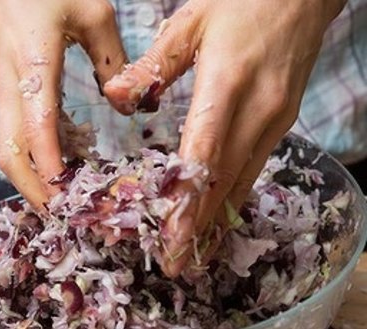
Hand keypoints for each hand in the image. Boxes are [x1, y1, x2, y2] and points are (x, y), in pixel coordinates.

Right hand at [0, 0, 127, 207]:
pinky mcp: (7, 96)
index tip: (67, 195)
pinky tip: (59, 171)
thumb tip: (127, 108)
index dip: (50, 164)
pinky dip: (33, 163)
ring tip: (63, 203)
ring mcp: (5, 94)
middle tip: (64, 214)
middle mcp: (12, 86)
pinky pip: (15, 137)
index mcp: (34, 64)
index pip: (37, 125)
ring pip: (8, 150)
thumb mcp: (93, 13)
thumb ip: (113, 61)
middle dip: (33, 189)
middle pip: (10, 151)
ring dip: (31, 182)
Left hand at [104, 0, 344, 275]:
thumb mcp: (190, 22)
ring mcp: (275, 119)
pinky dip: (235, 197)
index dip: (188, 200)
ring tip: (196, 255)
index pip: (204, 154)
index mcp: (228, 83)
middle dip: (200, 227)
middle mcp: (258, 110)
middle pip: (225, 179)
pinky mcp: (282, 121)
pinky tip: (221, 217)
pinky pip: (255, 167)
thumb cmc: (240, 3)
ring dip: (218, 221)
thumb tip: (116, 97)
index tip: (172, 237)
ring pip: (243, 180)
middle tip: (177, 265)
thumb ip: (153, 64)